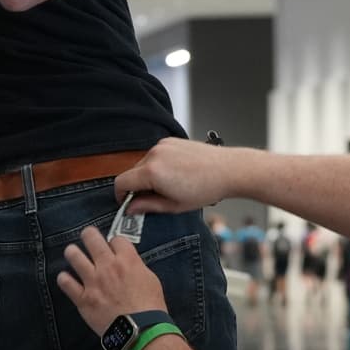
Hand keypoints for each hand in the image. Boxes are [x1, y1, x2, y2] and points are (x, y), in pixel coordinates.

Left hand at [57, 228, 168, 335]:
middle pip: (91, 238)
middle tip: (87, 237)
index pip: (116, 238)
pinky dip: (64, 279)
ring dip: (72, 252)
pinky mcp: (83, 298)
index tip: (112, 247)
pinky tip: (65, 278)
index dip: (114, 242)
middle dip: (88, 235)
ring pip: (74, 255)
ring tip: (72, 253)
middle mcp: (108, 267)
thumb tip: (127, 263)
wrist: (141, 330)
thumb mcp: (150, 279)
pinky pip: (66, 283)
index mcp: (127, 260)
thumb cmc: (150, 307)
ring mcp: (93, 282)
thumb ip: (136, 267)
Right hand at [114, 137, 246, 213]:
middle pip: (132, 172)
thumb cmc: (206, 188)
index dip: (121, 196)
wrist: (228, 170)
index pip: (121, 182)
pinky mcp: (170, 141)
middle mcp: (154, 154)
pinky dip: (158, 165)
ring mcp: (162, 145)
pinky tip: (174, 174)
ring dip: (148, 176)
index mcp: (152, 172)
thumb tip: (131, 208)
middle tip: (151, 199)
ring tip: (168, 186)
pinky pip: (155, 155)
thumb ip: (148, 206)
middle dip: (136, 187)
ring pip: (143, 164)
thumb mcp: (174, 205)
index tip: (126, 203)